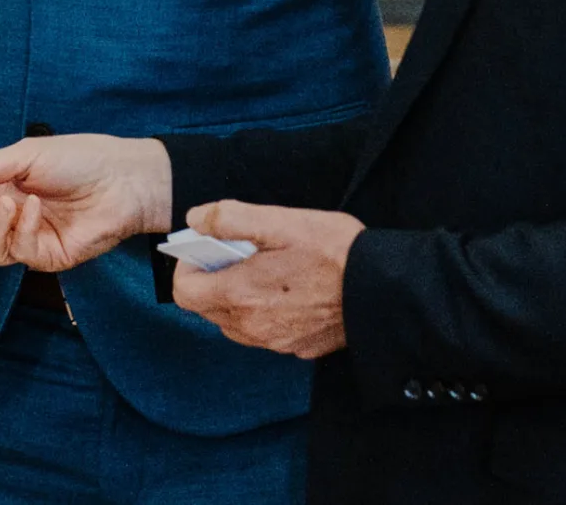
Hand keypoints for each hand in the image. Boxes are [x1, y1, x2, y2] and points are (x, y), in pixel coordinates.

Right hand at [0, 134, 171, 270]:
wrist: (121, 177)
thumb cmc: (79, 158)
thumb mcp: (25, 154)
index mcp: (5, 188)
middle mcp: (13, 215)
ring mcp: (30, 238)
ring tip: (7, 203)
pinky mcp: (48, 256)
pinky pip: (19, 253)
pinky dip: (22, 230)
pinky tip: (35, 208)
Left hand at [173, 200, 364, 359]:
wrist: (381, 291)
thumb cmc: (333, 251)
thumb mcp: (281, 222)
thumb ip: (231, 218)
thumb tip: (196, 218)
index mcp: (241, 294)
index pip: (184, 292)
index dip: (187, 267)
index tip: (205, 247)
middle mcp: (252, 326)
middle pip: (206, 308)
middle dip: (211, 279)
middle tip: (236, 252)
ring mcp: (274, 341)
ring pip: (233, 322)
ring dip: (235, 297)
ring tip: (262, 269)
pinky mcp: (297, 347)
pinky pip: (263, 332)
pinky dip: (262, 311)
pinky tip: (287, 288)